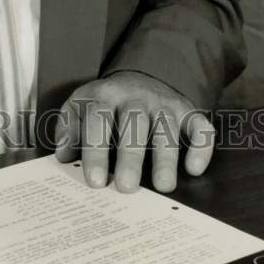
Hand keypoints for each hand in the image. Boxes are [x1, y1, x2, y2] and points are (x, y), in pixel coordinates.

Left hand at [54, 71, 214, 193]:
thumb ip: (70, 129)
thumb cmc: (106, 103)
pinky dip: (200, 146)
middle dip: (131, 157)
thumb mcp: (80, 106)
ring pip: (167, 128)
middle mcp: (136, 97)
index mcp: (105, 95)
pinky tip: (193, 168)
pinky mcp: (187, 112)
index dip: (95, 150)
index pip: (98, 119)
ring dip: (165, 157)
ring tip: (163, 187)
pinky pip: (200, 126)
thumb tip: (63, 156)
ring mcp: (164, 103)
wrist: (141, 76)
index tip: (95, 181)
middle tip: (126, 188)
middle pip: (134, 124)